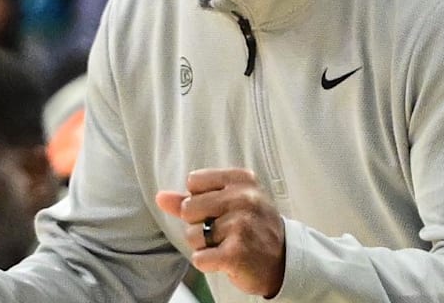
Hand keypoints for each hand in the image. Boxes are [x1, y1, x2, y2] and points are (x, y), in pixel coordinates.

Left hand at [156, 168, 285, 297]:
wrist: (283, 260)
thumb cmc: (251, 227)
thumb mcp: (228, 203)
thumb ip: (192, 198)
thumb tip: (160, 197)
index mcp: (241, 180)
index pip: (194, 182)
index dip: (200, 200)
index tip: (221, 210)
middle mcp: (244, 198)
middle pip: (188, 208)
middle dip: (199, 224)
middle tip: (224, 231)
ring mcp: (241, 225)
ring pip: (192, 235)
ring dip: (205, 246)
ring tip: (227, 245)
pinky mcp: (236, 253)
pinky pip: (199, 258)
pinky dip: (208, 263)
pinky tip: (227, 259)